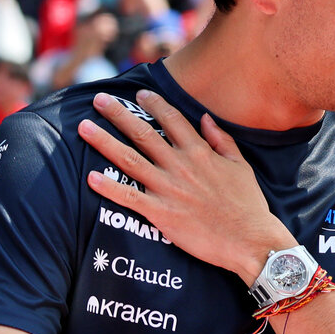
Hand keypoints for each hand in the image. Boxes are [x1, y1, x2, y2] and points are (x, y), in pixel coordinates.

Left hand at [78, 89, 293, 279]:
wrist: (251, 240)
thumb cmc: (248, 205)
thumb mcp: (240, 165)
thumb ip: (221, 140)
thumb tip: (205, 118)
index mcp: (200, 152)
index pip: (172, 119)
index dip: (154, 103)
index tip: (139, 93)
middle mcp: (181, 165)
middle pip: (143, 133)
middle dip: (118, 113)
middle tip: (98, 99)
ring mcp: (169, 189)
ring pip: (130, 160)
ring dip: (104, 141)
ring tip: (83, 127)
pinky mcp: (162, 214)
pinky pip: (130, 198)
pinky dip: (109, 188)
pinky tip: (91, 178)